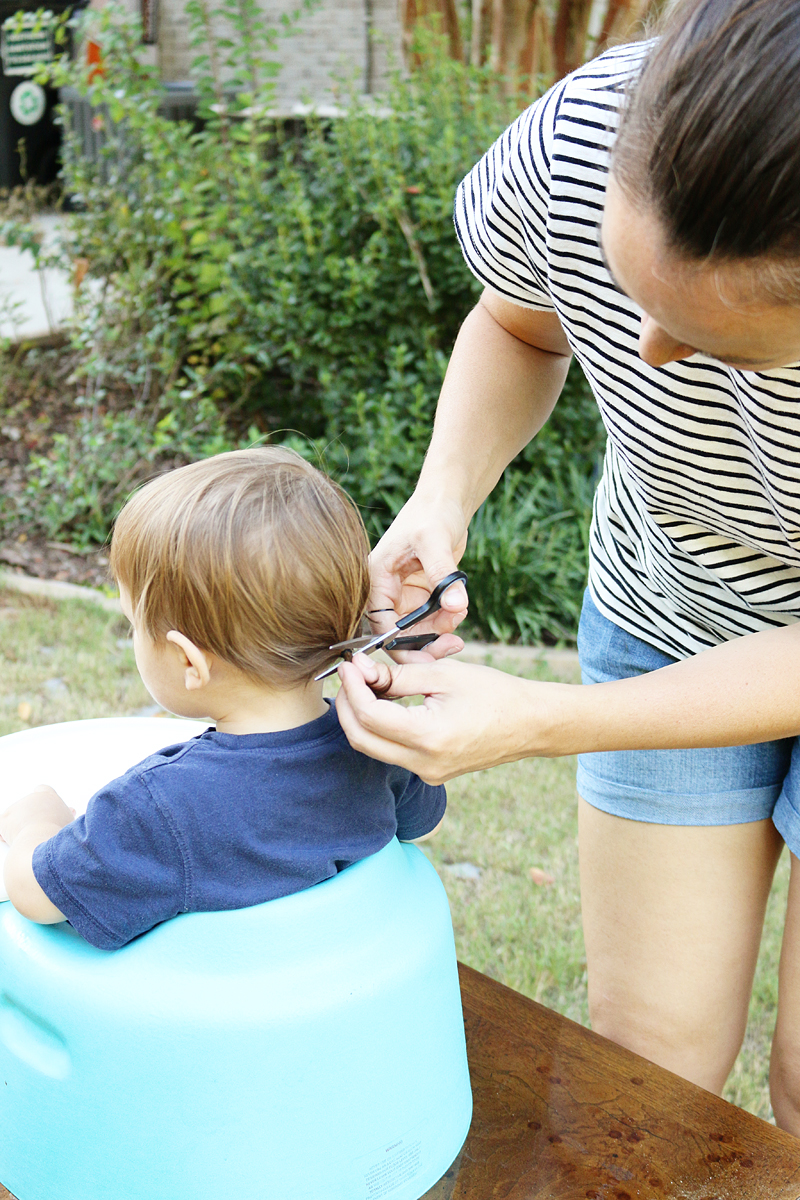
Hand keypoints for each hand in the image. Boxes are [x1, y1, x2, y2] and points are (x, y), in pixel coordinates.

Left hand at [0, 785, 73, 846]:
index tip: (44, 809)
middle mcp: (31, 798)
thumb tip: (71, 811)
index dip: (42, 800)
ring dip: (18, 827)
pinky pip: (2, 825)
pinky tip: (11, 840)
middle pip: (28, 807)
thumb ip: (67, 815)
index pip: (43, 790)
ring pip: (15, 817)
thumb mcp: (69, 822)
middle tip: (36, 831)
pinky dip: (5, 834)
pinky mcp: (5, 818)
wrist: (41, 841)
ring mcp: (17, 807)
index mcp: (49, 796)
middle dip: (30, 818)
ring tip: (28, 839)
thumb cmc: (57, 834)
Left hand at [335, 653, 563, 783]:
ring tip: (366, 684)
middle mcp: (423, 764)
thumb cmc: (494, 693)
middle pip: (362, 739)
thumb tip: (362, 670)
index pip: (369, 716)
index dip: (353, 687)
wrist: (530, 724)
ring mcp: (427, 773)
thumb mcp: (445, 674)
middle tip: (350, 675)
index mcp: (429, 738)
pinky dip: (380, 728)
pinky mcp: (430, 772)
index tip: (350, 664)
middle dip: (348, 704)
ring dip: (361, 717)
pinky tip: (384, 703)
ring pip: (373, 748)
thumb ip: (399, 674)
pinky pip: (392, 752)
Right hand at [368, 492, 468, 661]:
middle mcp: (386, 589)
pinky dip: (447, 620)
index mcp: (375, 577)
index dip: (400, 644)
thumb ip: (444, 575)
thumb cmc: (433, 511)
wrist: (448, 499)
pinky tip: (460, 607)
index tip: (427, 656)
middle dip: (426, 642)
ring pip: (418, 630)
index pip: (379, 624)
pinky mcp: (423, 593)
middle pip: (399, 633)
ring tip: (460, 615)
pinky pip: (433, 619)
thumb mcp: (435, 539)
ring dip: (440, 631)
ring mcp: (405, 593)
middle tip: (453, 644)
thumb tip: (456, 606)